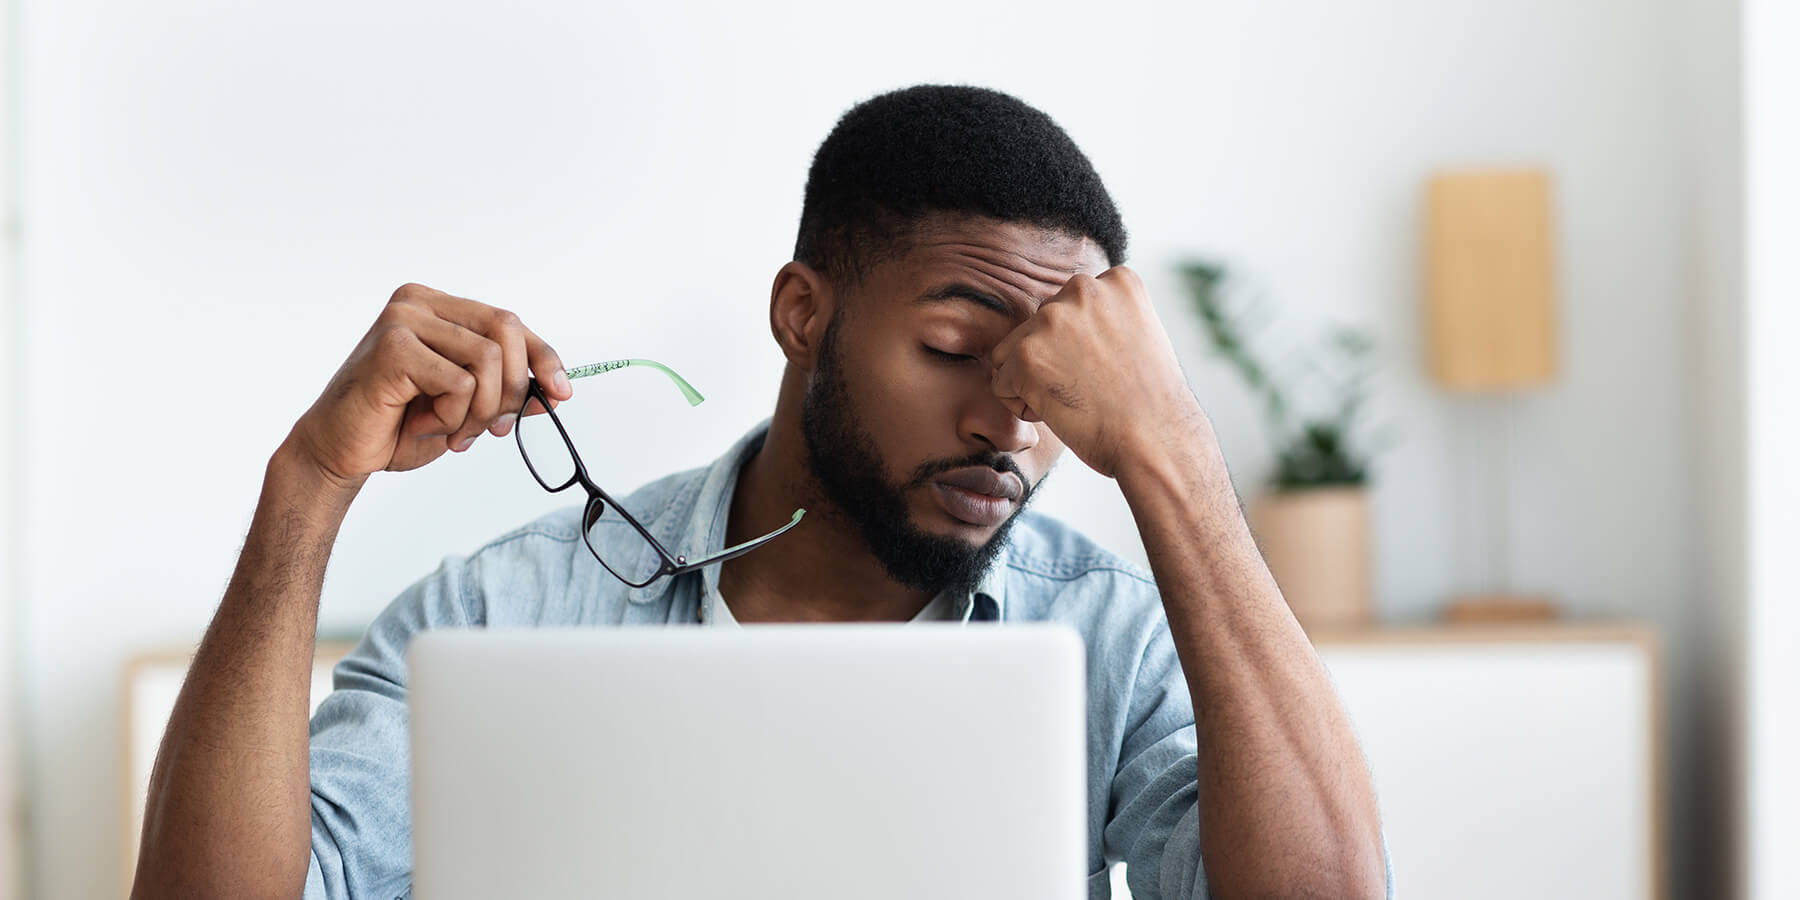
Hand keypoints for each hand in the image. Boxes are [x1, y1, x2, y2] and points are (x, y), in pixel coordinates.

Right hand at [284, 283, 571, 490]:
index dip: (543, 357)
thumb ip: (506, 393)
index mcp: (437, 307)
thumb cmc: (397, 425)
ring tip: (451, 430)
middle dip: (513, 389)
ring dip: (480, 410)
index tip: (563, 392)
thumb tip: (557, 392)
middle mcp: (419, 303)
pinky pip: (459, 383)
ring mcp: (403, 320)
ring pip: (487, 361)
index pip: (509, 322)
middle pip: (506, 331)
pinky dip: (452, 416)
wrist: (339, 452)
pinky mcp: (394, 347)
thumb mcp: (466, 408)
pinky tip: (422, 424)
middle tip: (494, 427)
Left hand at [989, 267, 1204, 478]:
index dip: (1084, 348)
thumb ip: (1105, 318)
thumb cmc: (1150, 403)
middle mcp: (1083, 289)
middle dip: (1056, 361)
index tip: (1112, 370)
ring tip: (1079, 400)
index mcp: (1117, 280)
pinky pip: (1002, 383)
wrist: (1155, 440)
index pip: (1072, 309)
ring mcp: (1051, 319)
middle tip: (1095, 388)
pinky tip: (1060, 413)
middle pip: (1040, 327)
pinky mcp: (1025, 354)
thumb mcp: (1140, 336)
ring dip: (1036, 380)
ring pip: (1015, 353)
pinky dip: (1023, 405)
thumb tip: (1068, 325)